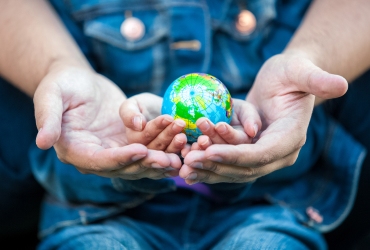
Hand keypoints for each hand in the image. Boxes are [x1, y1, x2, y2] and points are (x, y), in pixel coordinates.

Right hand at [34, 64, 180, 179]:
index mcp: (74, 149)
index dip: (120, 159)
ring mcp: (113, 150)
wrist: (79, 79)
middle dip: (147, 163)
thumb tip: (42, 142)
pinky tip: (182, 142)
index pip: (99, 162)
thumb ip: (48, 118)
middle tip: (169, 159)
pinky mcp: (127, 142)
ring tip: (180, 148)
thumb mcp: (51, 96)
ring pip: (140, 160)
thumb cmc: (62, 84)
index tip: (140, 151)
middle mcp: (95, 156)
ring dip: (161, 155)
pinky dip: (164, 145)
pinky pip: (148, 146)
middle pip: (124, 167)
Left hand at [180, 54, 347, 183]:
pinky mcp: (249, 154)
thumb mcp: (301, 71)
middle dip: (216, 166)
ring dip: (208, 170)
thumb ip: (317, 80)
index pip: (262, 154)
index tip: (209, 152)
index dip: (236, 155)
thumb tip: (340, 85)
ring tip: (182, 166)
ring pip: (233, 171)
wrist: (283, 82)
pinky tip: (187, 167)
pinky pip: (227, 164)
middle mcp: (278, 153)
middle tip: (187, 162)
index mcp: (291, 138)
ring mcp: (263, 157)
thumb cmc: (291, 73)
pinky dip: (208, 166)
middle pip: (245, 168)